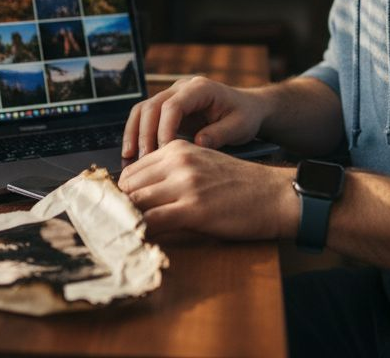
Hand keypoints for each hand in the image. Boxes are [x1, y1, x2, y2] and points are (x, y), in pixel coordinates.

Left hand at [118, 140, 295, 238]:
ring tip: (123, 236)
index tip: (118, 210)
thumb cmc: (240, 185)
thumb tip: (139, 194)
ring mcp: (185, 184)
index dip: (122, 193)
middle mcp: (178, 161)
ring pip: (136, 203)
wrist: (275, 196)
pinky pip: (153, 222)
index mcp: (177, 149)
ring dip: (126, 221)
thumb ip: (172, 173)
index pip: (131, 170)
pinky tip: (140, 241)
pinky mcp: (193, 209)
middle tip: (114, 226)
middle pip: (128, 186)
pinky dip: (141, 232)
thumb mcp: (202, 165)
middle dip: (118, 207)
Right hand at [121, 75, 266, 158]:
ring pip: (142, 110)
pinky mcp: (166, 109)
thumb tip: (196, 145)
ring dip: (134, 134)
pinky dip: (137, 135)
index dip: (164, 129)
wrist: (247, 108)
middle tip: (143, 160)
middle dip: (144, 134)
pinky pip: (145, 118)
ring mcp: (171, 96)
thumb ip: (220, 134)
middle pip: (151, 106)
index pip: (172, 106)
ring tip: (130, 159)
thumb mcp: (240, 126)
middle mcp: (180, 88)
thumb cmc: (245, 116)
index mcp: (199, 88)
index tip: (164, 152)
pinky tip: (134, 155)